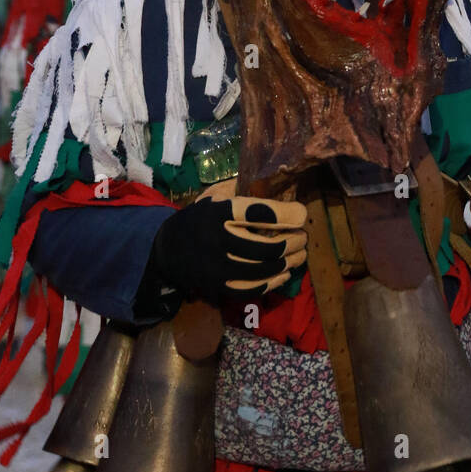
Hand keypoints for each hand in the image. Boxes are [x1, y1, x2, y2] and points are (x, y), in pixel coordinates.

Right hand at [152, 178, 307, 306]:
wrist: (167, 249)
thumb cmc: (199, 218)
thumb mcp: (214, 196)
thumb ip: (241, 190)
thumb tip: (277, 183)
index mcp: (218, 213)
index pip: (259, 213)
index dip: (286, 214)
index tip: (302, 213)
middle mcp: (218, 241)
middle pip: (267, 246)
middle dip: (293, 241)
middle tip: (302, 236)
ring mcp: (218, 268)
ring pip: (265, 269)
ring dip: (289, 262)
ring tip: (300, 253)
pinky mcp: (219, 287)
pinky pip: (253, 288)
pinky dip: (274, 281)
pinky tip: (285, 273)